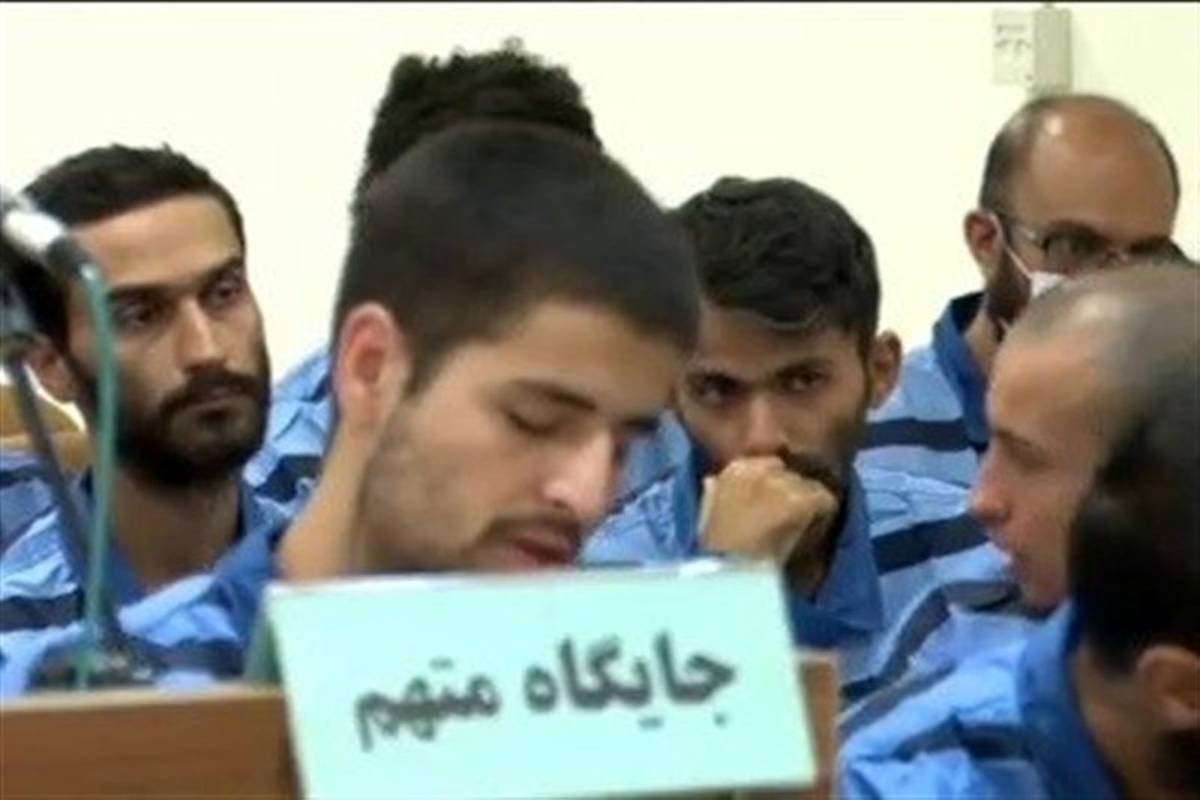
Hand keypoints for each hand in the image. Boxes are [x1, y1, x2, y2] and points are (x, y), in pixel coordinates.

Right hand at [699, 456, 837, 591]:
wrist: (731, 572)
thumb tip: (712, 481)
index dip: (778, 490)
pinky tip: (808, 537)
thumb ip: (714, 493)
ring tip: (799, 534)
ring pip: (813, 488)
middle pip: (794, 476)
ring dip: (810, 508)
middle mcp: (761, 469)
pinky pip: (827, 503)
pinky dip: (823, 520)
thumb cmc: (717, 551)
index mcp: (736, 470)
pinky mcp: (802, 500)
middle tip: (790, 524)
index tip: (776, 511)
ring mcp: (784, 483)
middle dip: (795, 497)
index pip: (771, 465)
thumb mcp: (707, 515)